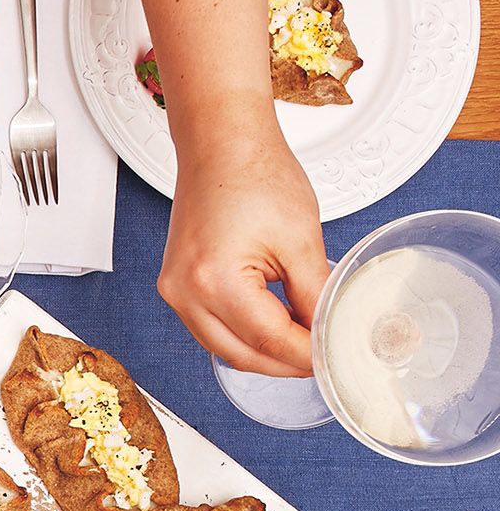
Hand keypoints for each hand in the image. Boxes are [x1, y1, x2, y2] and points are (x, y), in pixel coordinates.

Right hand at [160, 126, 327, 375]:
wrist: (221, 147)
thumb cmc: (253, 175)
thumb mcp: (301, 239)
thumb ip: (316, 293)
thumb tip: (329, 331)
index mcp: (213, 280)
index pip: (269, 339)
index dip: (307, 354)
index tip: (335, 357)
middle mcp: (184, 293)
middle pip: (241, 355)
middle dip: (286, 362)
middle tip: (324, 357)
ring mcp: (175, 292)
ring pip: (224, 350)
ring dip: (264, 353)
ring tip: (303, 343)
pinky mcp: (177, 287)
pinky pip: (211, 330)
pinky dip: (244, 337)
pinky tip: (274, 328)